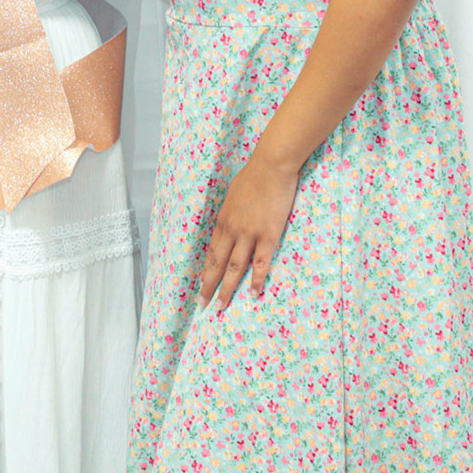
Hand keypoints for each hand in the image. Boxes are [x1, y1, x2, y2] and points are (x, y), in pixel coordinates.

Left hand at [198, 150, 299, 310]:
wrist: (271, 166)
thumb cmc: (253, 177)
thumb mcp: (233, 196)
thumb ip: (231, 214)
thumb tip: (229, 225)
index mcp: (223, 221)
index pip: (211, 252)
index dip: (206, 270)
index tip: (201, 285)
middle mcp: (232, 230)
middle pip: (218, 264)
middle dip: (209, 285)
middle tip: (204, 304)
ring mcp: (249, 234)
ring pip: (235, 268)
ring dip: (228, 288)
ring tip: (222, 305)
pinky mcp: (268, 235)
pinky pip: (261, 263)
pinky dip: (257, 280)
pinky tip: (254, 293)